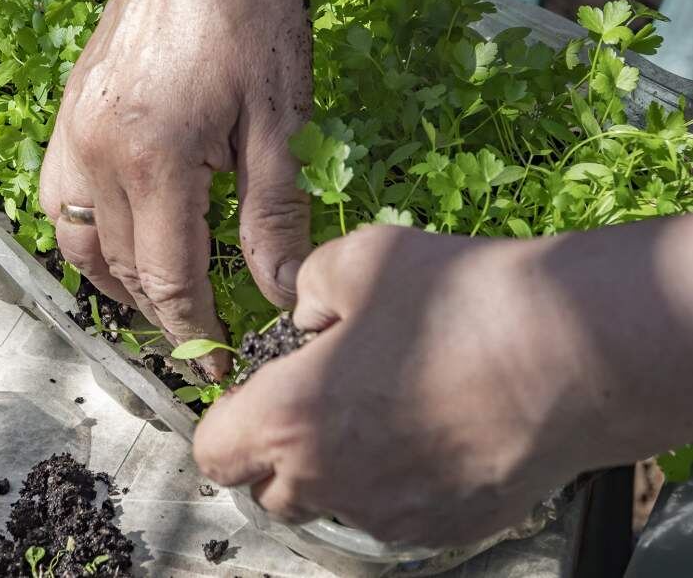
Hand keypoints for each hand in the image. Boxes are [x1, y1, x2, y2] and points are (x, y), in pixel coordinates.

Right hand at [40, 0, 318, 376]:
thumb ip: (273, 215)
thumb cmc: (252, 17)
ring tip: (156, 301)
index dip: (193, 329)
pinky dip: (81, 234)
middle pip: (120, 265)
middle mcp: (96, 152)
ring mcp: (72, 129)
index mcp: (153, 159)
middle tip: (197, 336)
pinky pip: (55, 195)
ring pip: (76, 238)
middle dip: (160, 311)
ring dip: (114, 281)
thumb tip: (277, 292)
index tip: (217, 362)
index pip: (166, 276)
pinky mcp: (68, 110)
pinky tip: (113, 238)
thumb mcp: (280, 121)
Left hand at [193, 225, 609, 546]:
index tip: (260, 395)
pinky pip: (393, 515)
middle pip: (269, 491)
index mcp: (290, 418)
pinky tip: (434, 432)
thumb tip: (305, 316)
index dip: (230, 423)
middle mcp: (329, 481)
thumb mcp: (359, 258)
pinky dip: (396, 484)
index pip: (214, 453)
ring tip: (386, 411)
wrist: (573, 352)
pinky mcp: (444, 528)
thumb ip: (306, 287)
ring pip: (332, 506)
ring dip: (337, 471)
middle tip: (323, 398)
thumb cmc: (459, 300)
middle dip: (280, 451)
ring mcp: (388, 514)